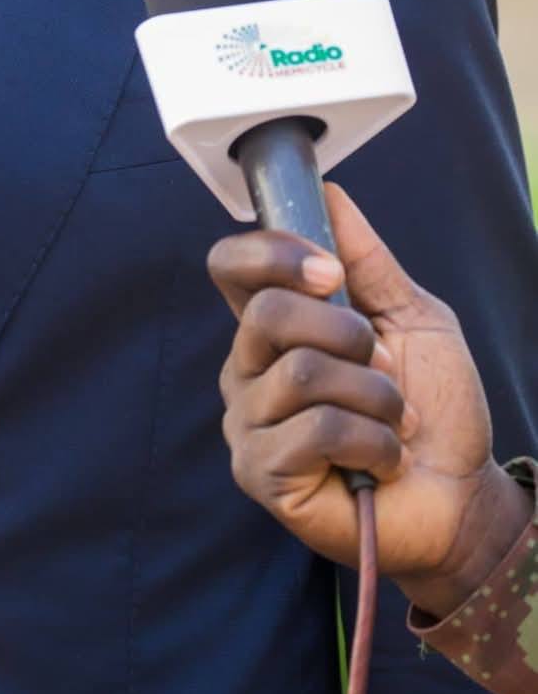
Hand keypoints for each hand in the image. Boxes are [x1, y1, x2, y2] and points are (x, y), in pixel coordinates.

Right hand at [208, 184, 532, 617]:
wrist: (462, 499)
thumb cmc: (435, 411)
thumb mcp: (414, 320)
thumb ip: (370, 262)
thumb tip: (331, 194)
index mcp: (275, 326)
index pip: (231, 266)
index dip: (272, 254)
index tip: (332, 272)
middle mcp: (248, 369)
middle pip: (269, 312)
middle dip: (349, 334)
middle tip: (384, 367)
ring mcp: (248, 423)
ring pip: (303, 372)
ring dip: (375, 397)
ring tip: (395, 424)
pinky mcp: (260, 474)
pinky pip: (315, 429)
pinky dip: (372, 441)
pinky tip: (380, 462)